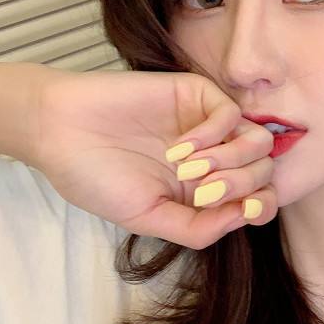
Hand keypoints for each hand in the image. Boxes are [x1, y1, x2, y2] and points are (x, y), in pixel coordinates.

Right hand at [27, 68, 276, 247]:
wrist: (59, 132)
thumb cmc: (96, 178)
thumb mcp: (148, 218)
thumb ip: (197, 228)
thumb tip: (244, 217)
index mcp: (205, 190)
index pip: (260, 199)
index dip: (258, 208)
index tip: (226, 210)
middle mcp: (214, 157)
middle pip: (264, 172)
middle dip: (239, 186)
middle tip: (197, 189)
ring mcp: (207, 125)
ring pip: (259, 142)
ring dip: (231, 161)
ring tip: (187, 169)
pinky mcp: (196, 95)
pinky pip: (231, 113)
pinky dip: (213, 134)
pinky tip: (179, 147)